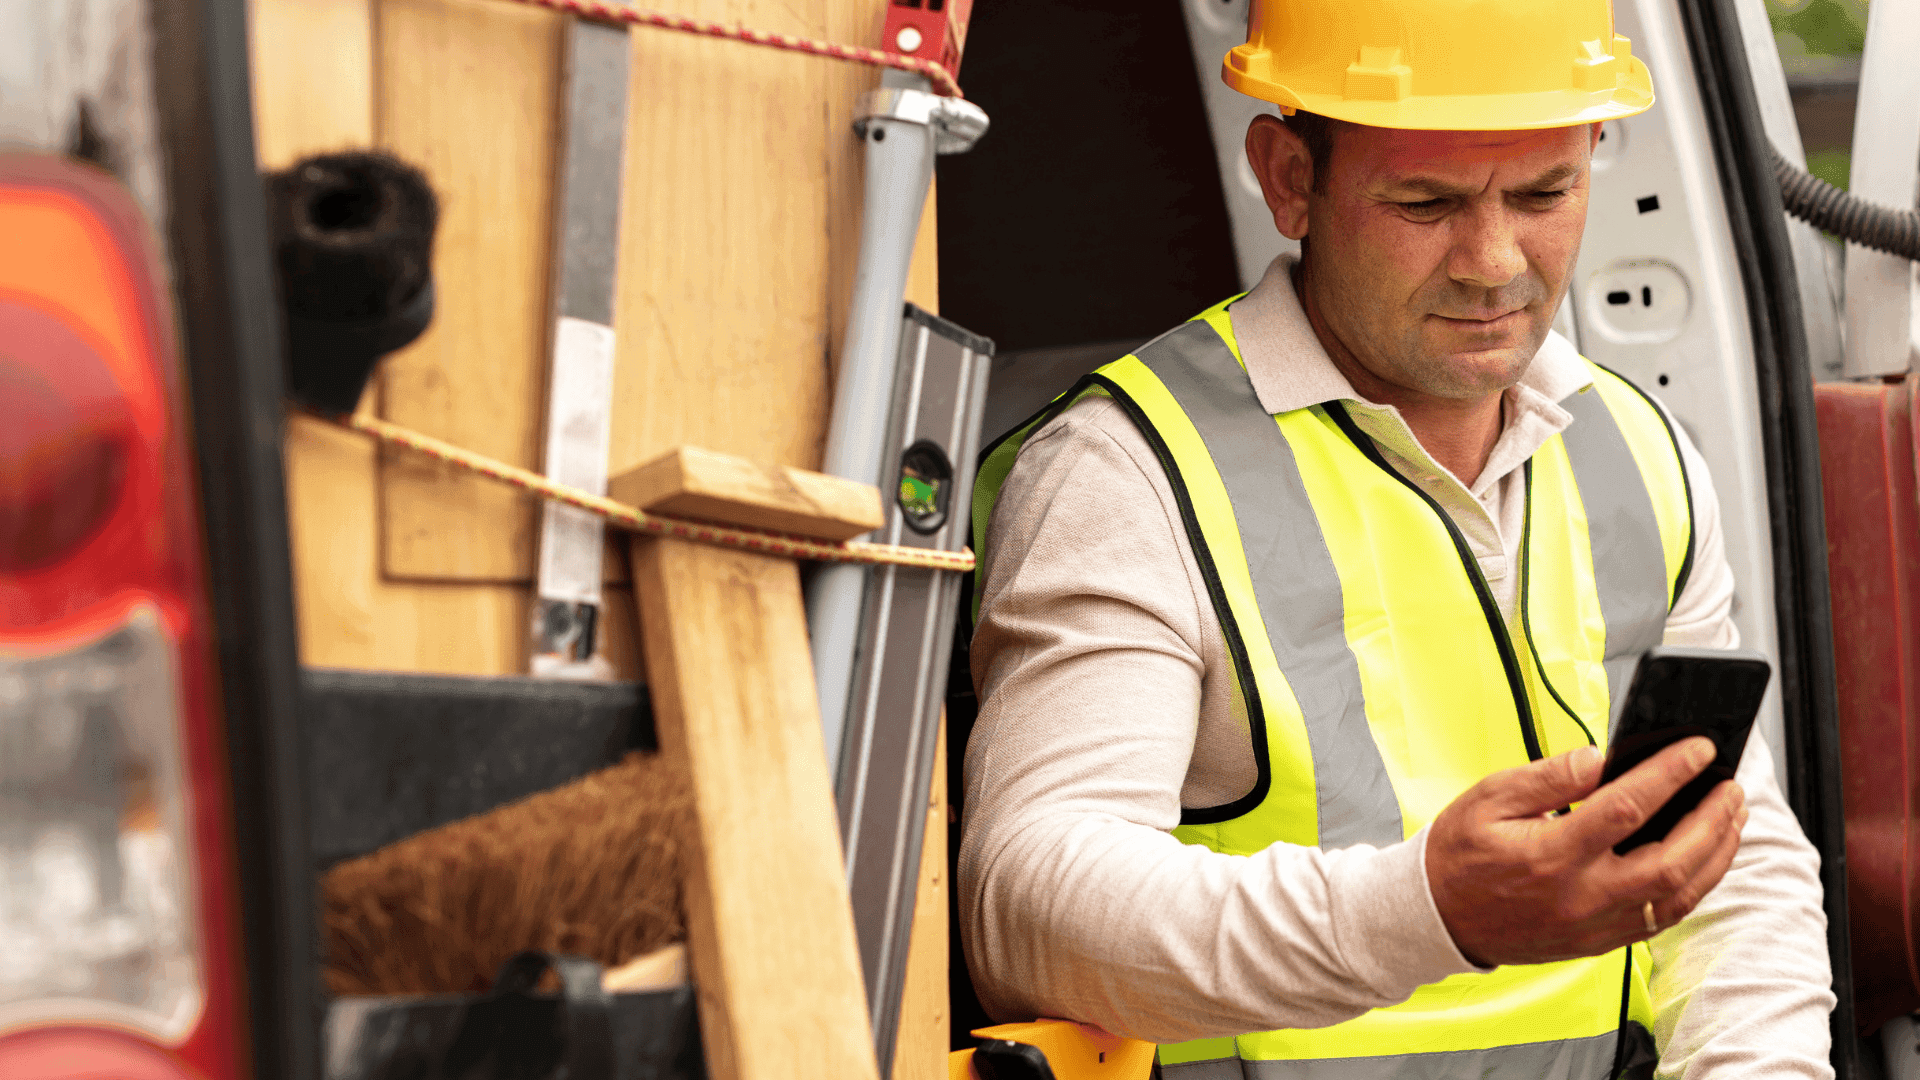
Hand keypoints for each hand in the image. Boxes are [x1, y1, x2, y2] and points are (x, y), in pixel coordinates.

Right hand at [1424, 737, 1747, 966]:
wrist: (1438, 918)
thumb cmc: (1460, 855)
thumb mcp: (1488, 799)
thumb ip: (1547, 777)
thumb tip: (1599, 758)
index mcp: (1551, 854)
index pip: (1627, 808)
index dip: (1670, 774)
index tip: (1699, 749)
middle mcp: (1580, 896)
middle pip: (1671, 861)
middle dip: (1712, 820)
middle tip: (1732, 787)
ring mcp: (1594, 925)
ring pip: (1678, 896)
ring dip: (1715, 856)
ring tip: (1732, 818)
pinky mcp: (1600, 942)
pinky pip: (1662, 918)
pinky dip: (1694, 886)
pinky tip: (1705, 858)